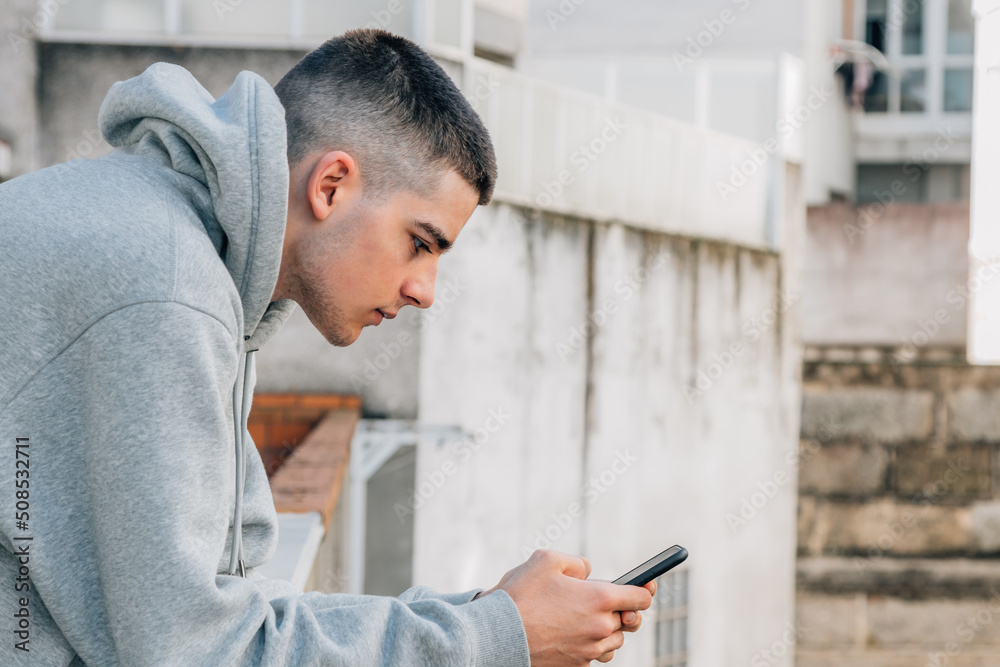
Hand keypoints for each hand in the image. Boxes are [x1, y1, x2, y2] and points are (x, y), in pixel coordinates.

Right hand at [476, 550, 652, 666]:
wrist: (497, 636)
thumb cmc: (521, 595)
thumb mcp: (547, 561)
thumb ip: (576, 562)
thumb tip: (587, 572)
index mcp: (599, 598)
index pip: (641, 597)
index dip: (645, 589)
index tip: (647, 586)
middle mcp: (599, 627)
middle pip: (630, 621)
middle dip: (620, 610)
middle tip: (603, 601)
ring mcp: (588, 651)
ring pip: (614, 641)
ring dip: (606, 630)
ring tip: (583, 619)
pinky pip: (594, 656)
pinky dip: (588, 645)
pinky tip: (569, 634)